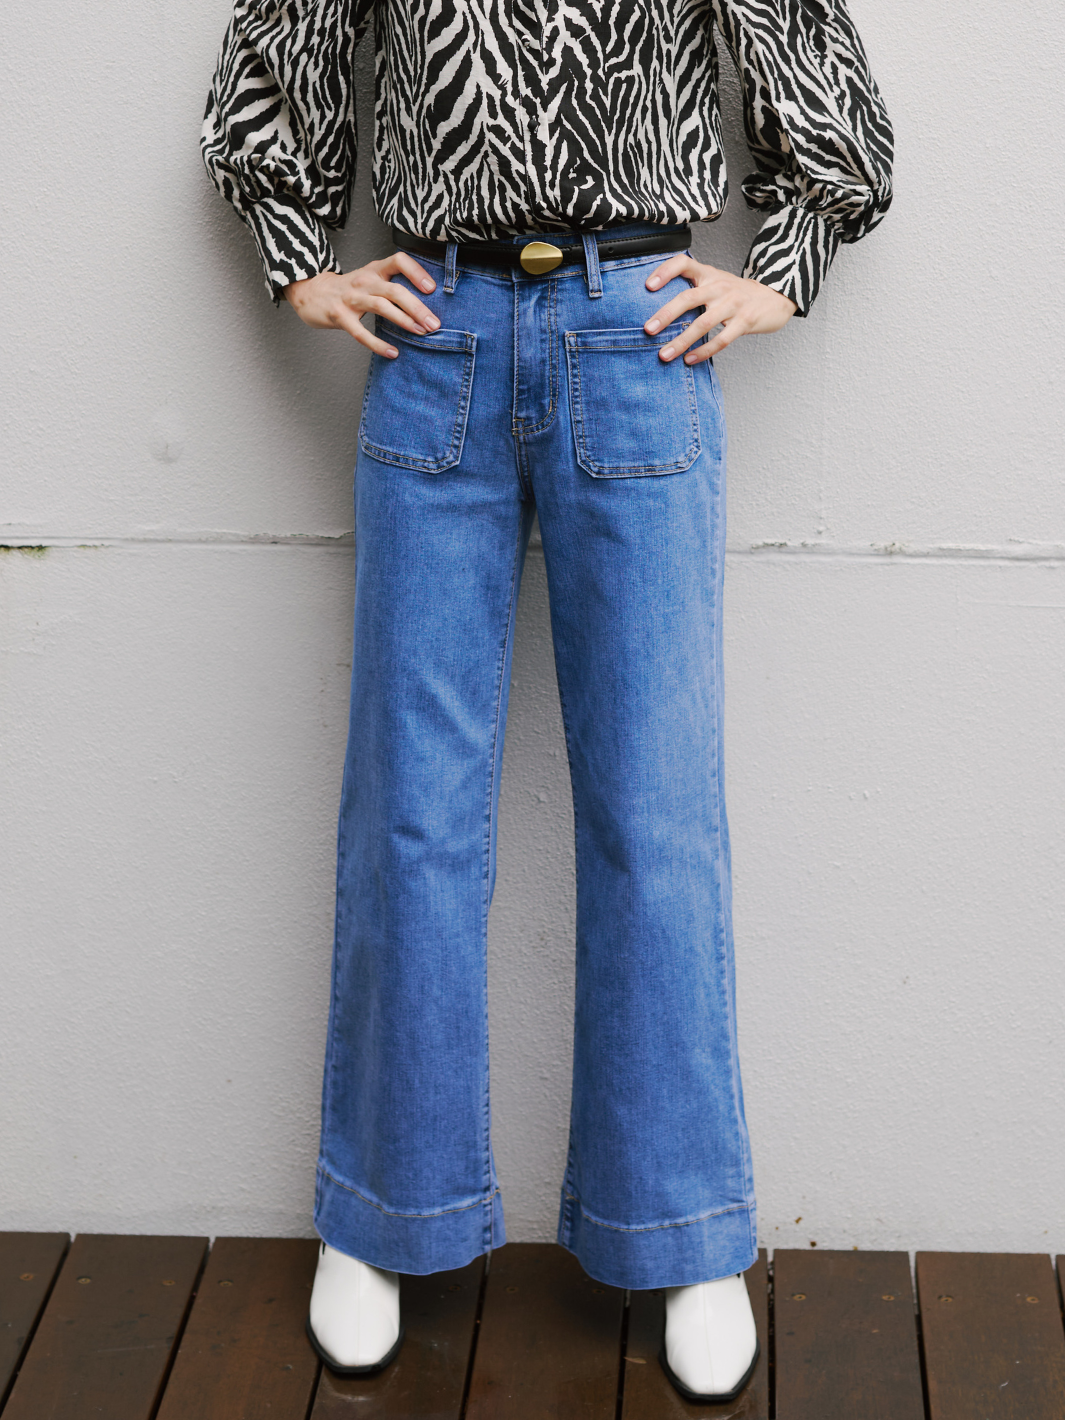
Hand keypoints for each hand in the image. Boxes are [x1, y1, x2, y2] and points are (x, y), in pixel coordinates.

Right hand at [283, 252, 439, 357]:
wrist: (311, 293)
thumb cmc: (349, 290)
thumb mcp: (370, 279)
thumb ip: (393, 286)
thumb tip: (426, 305)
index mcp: (374, 270)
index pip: (399, 260)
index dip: (416, 272)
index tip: (432, 288)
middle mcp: (364, 281)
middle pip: (394, 289)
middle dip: (417, 307)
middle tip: (434, 323)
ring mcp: (351, 298)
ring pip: (381, 306)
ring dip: (403, 320)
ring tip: (420, 332)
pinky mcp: (340, 316)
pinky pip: (361, 333)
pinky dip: (378, 344)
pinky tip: (392, 353)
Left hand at [644, 256, 796, 363]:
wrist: (775, 297)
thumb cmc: (737, 293)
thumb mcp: (716, 282)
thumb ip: (693, 288)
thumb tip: (658, 307)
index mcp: (709, 274)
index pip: (684, 263)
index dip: (665, 272)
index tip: (648, 287)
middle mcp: (720, 286)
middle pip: (689, 298)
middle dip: (666, 314)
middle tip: (648, 329)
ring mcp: (733, 304)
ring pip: (703, 323)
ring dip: (681, 341)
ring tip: (664, 355)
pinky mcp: (745, 321)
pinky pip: (721, 340)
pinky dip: (703, 351)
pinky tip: (689, 360)